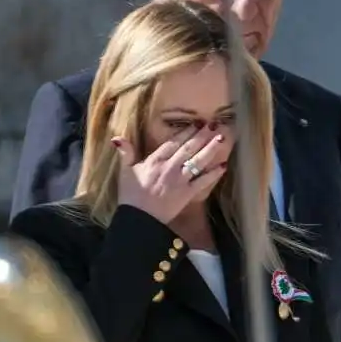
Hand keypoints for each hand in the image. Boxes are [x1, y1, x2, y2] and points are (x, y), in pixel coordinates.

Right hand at [112, 125, 228, 224]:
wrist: (139, 218)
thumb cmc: (130, 196)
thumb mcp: (125, 172)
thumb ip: (126, 153)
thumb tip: (117, 138)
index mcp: (155, 160)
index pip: (173, 142)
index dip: (186, 131)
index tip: (196, 123)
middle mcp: (170, 167)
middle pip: (188, 148)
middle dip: (201, 135)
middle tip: (213, 125)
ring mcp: (180, 180)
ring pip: (198, 160)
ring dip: (210, 149)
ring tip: (221, 138)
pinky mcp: (186, 194)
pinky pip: (203, 181)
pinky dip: (213, 173)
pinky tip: (223, 166)